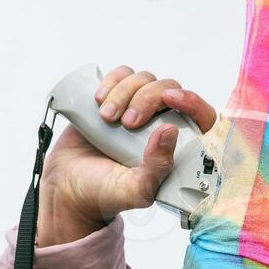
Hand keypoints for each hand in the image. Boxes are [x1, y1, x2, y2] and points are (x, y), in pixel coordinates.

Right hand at [37, 67, 217, 245]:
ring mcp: (137, 108)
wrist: (68, 187)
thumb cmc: (107, 192)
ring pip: (144, 80)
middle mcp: (161, 123)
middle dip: (148, 99)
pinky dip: (112, 81)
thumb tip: (171, 130)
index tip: (171, 100)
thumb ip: (157, 167)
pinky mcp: (115, 99)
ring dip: (125, 92)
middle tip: (128, 123)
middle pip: (168, 89)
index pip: (200, 116)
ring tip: (106, 117)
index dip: (193, 102)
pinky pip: (121, 75)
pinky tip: (99, 100)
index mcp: (177, 147)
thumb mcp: (137, 189)